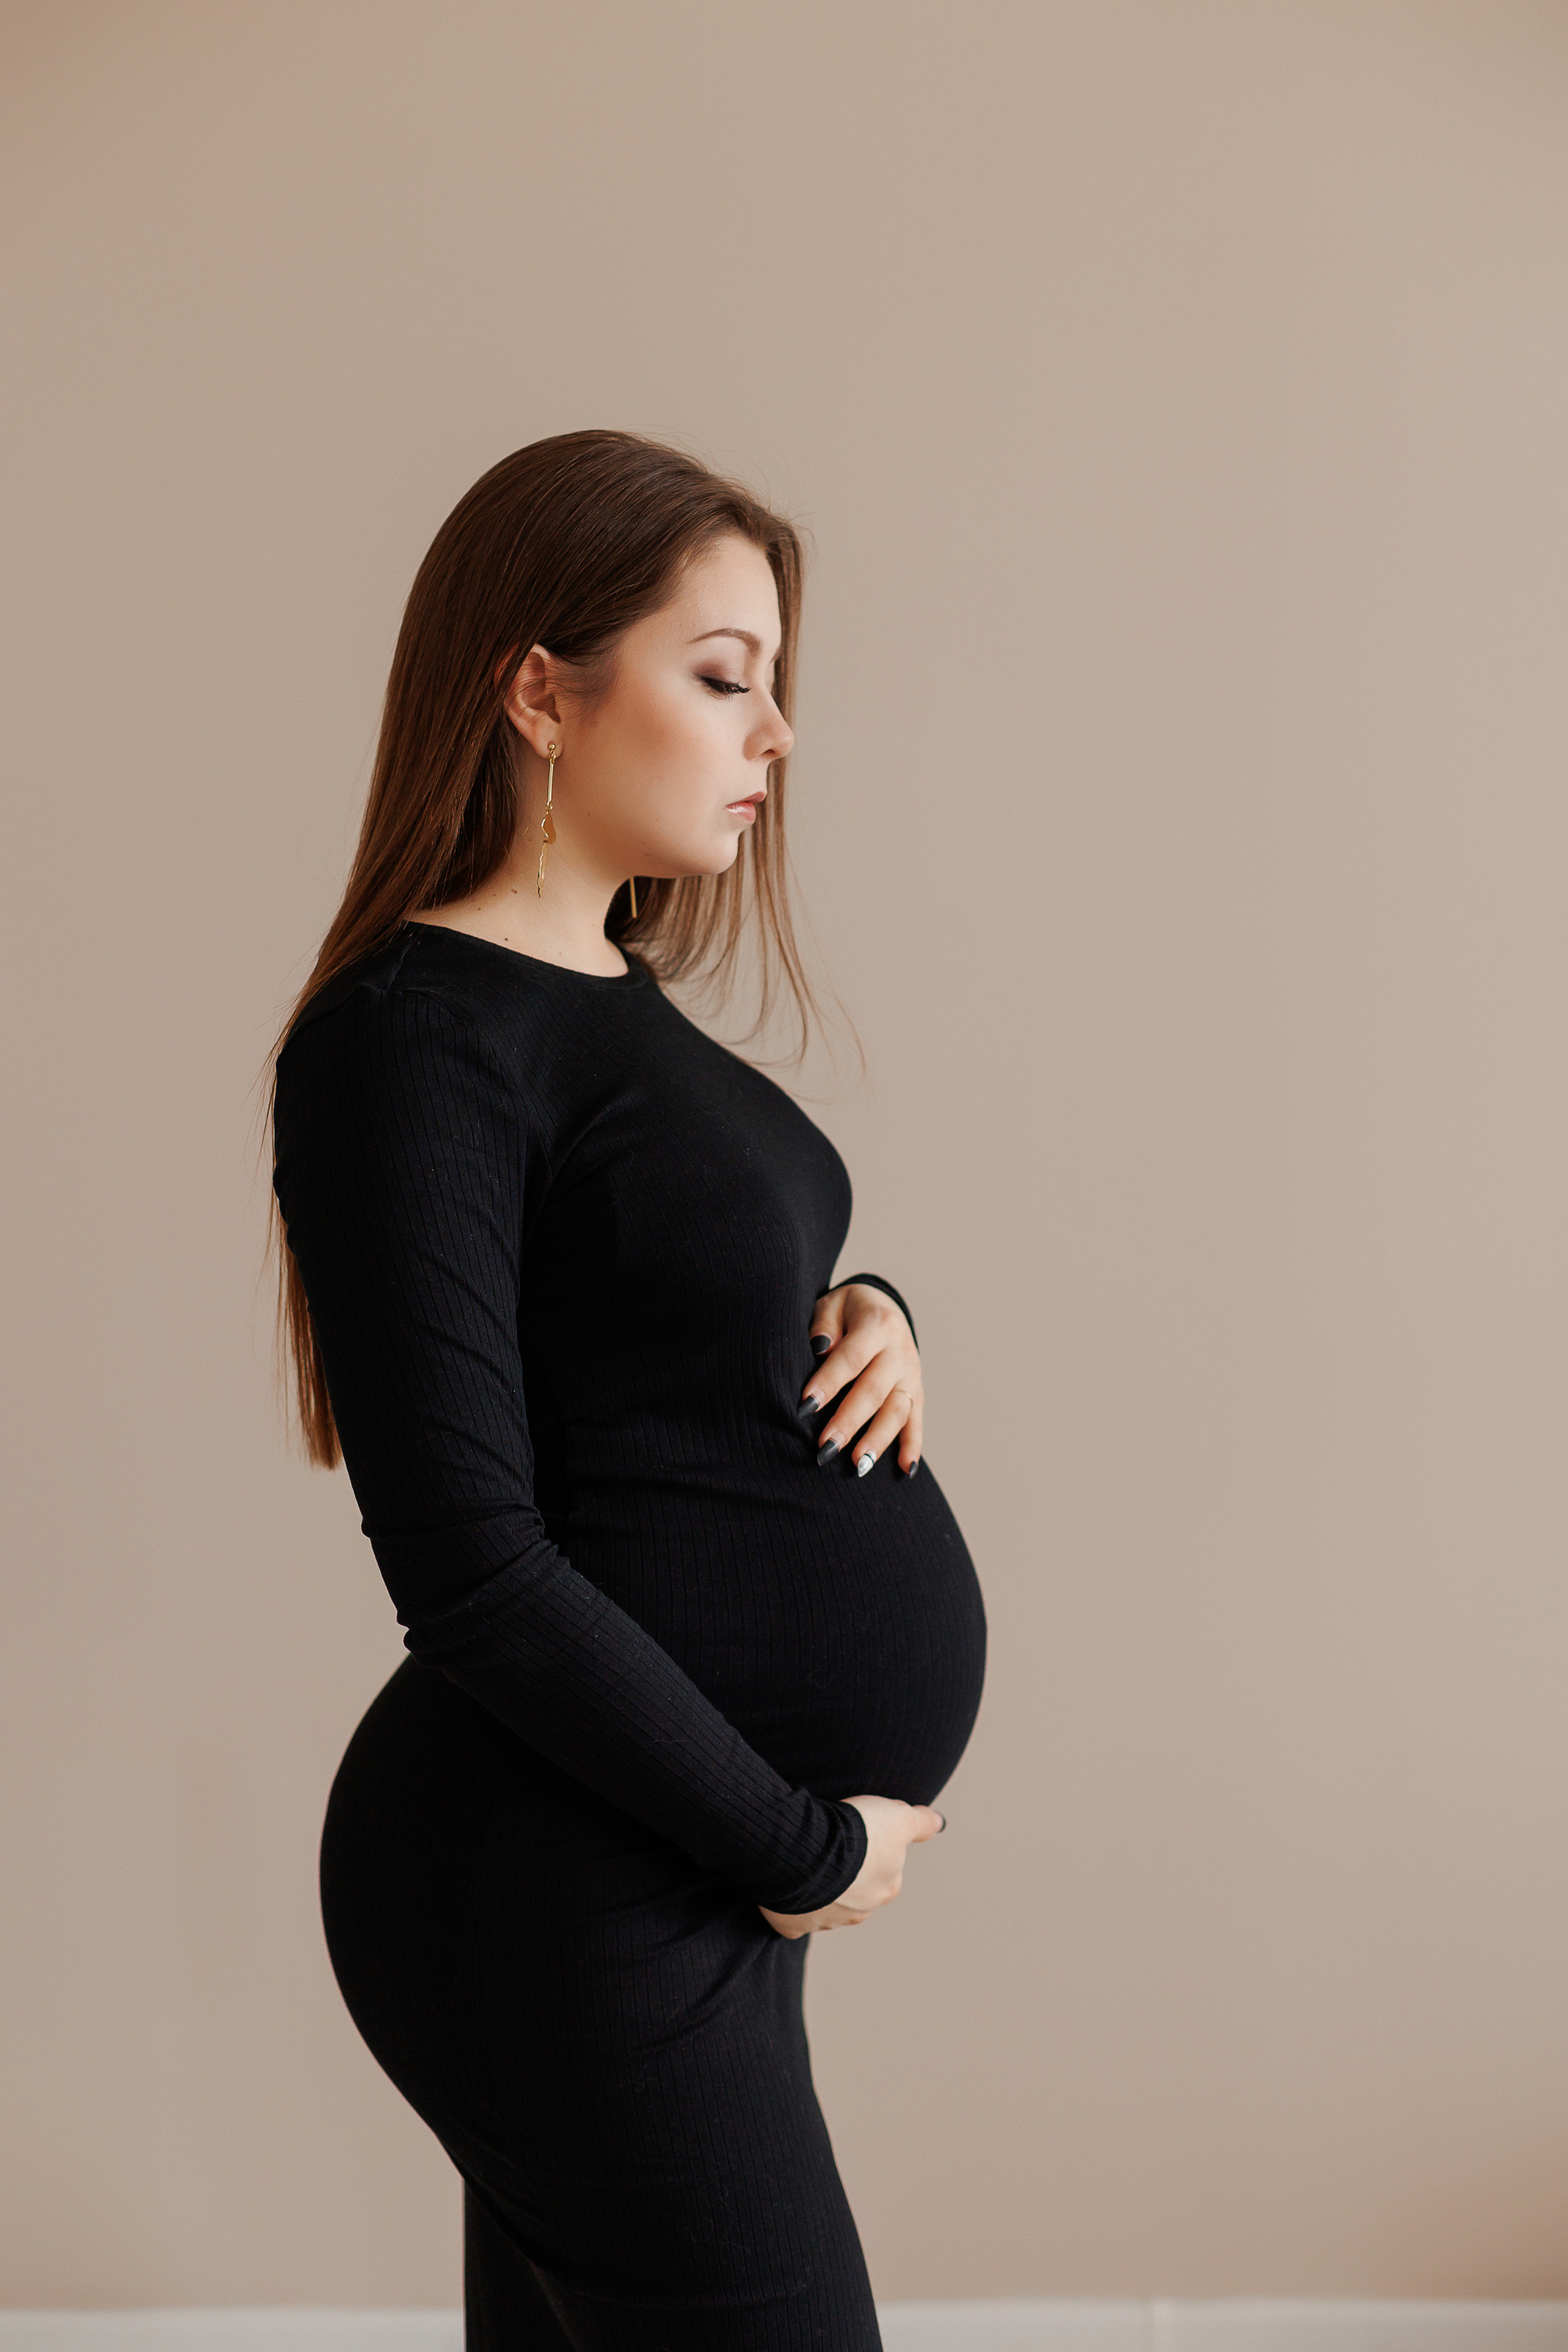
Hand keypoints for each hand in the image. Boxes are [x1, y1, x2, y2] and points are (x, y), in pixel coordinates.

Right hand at [759, 1794, 945, 1938]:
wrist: (807, 1851)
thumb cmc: (855, 1833)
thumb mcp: (898, 1816)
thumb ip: (920, 1821)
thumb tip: (940, 1823)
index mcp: (886, 1889)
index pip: (885, 1870)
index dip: (872, 1849)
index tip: (856, 1834)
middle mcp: (861, 1912)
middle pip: (856, 1890)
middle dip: (845, 1873)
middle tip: (829, 1845)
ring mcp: (826, 1921)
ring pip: (825, 1905)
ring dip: (818, 1887)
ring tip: (805, 1858)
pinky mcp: (794, 1924)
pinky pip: (794, 1918)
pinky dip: (791, 1906)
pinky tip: (787, 1886)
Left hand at [801, 1282, 922, 1476]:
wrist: (884, 1306)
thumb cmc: (847, 1311)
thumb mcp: (832, 1304)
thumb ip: (823, 1324)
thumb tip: (820, 1348)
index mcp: (878, 1325)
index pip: (850, 1358)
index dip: (828, 1383)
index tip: (805, 1407)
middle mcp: (900, 1351)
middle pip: (874, 1391)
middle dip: (849, 1422)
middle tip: (825, 1448)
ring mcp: (912, 1374)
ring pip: (897, 1411)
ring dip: (878, 1440)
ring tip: (857, 1465)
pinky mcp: (917, 1392)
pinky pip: (917, 1421)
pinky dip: (913, 1446)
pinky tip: (905, 1470)